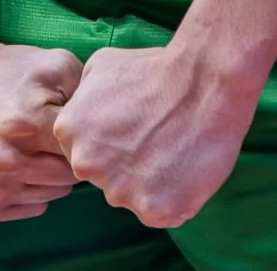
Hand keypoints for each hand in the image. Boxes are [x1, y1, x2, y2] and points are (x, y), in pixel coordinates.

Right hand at [0, 39, 83, 222]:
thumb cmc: (9, 71)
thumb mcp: (55, 64)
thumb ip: (87, 92)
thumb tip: (108, 124)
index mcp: (28, 124)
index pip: (80, 151)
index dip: (85, 138)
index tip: (81, 128)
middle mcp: (5, 161)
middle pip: (67, 178)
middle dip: (69, 158)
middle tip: (58, 138)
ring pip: (49, 195)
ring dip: (50, 176)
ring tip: (38, 148)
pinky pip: (25, 208)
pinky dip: (29, 191)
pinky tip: (21, 164)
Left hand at [54, 42, 261, 227]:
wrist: (206, 80)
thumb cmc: (157, 68)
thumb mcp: (101, 64)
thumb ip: (81, 98)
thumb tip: (81, 114)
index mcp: (70, 132)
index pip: (83, 151)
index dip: (112, 139)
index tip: (134, 125)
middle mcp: (87, 167)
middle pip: (105, 177)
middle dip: (126, 162)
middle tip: (154, 135)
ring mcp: (121, 193)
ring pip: (132, 196)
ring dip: (150, 180)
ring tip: (174, 146)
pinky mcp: (156, 211)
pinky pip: (161, 210)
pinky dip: (174, 193)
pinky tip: (185, 164)